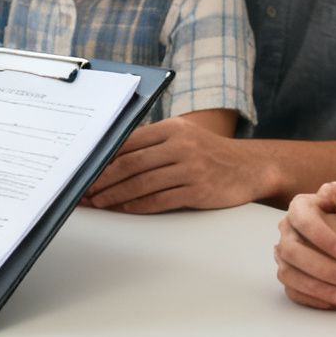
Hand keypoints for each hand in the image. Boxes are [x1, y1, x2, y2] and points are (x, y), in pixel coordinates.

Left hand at [83, 118, 273, 212]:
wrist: (251, 168)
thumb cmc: (209, 153)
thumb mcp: (184, 136)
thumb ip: (152, 143)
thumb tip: (110, 157)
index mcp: (173, 128)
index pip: (130, 142)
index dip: (104, 158)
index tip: (86, 169)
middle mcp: (181, 145)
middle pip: (131, 164)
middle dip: (103, 179)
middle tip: (85, 190)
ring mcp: (191, 168)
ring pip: (142, 184)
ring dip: (115, 195)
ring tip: (98, 202)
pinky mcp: (198, 191)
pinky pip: (160, 200)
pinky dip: (137, 205)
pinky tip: (123, 208)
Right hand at [274, 183, 335, 307]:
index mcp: (301, 206)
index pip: (302, 220)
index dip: (320, 237)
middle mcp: (288, 230)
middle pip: (291, 251)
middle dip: (321, 268)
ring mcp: (286, 254)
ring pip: (288, 273)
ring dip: (316, 287)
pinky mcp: (291, 274)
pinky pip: (291, 290)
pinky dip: (311, 299)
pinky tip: (334, 304)